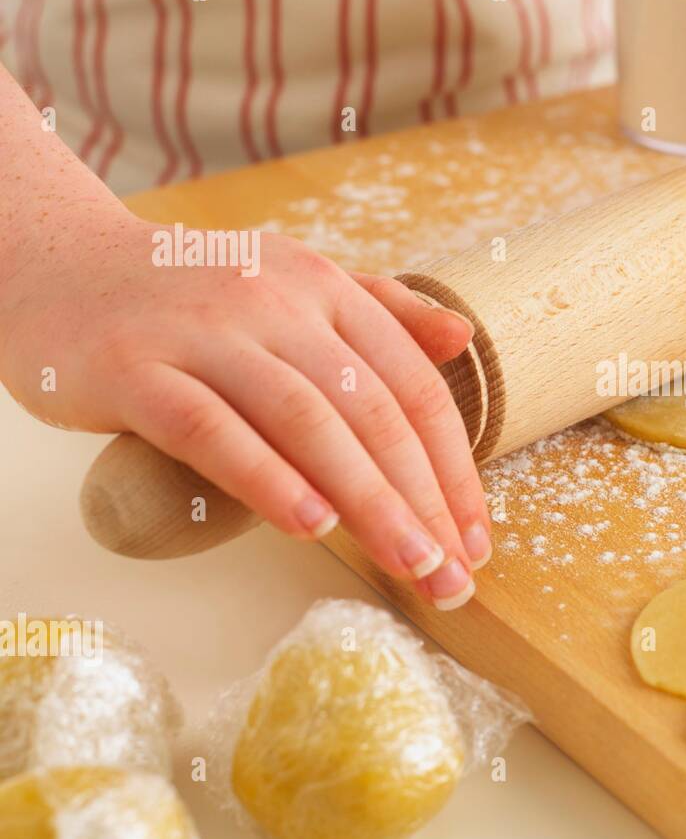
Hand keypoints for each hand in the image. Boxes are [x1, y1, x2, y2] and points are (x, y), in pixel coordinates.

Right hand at [0, 201, 489, 606]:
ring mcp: (204, 333)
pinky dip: (267, 478)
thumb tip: (460, 340)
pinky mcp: (135, 368)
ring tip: (410, 565)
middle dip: (425, 500)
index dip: (453, 466)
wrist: (55, 262)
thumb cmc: (186, 294)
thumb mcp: (291, 282)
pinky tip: (312, 525)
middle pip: (371, 411)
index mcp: (323, 287)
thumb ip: (378, 307)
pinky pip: (212, 428)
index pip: (412, 387)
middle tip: (454, 576)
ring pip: (306, 422)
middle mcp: (275, 301)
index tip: (476, 538)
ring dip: (368, 500)